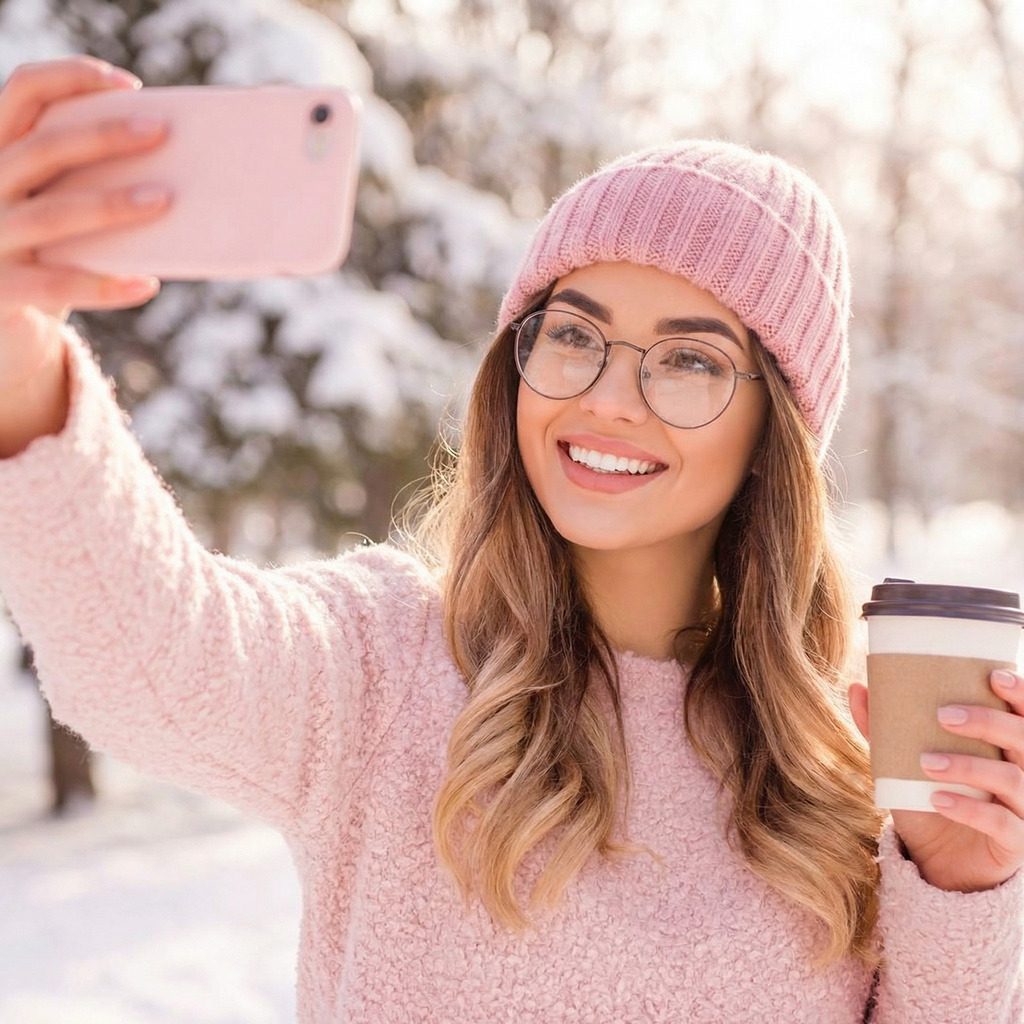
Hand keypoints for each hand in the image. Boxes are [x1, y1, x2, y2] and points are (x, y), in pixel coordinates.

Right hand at [0, 56, 170, 454]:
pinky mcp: (0, 292)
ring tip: (164, 200)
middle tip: (161, 132)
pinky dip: (103, 286)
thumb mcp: (61, 206)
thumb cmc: (50, 257)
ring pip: (50, 214)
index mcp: (0, 154)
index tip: (131, 86)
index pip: (24, 92)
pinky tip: (146, 285)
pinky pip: (55, 285)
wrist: (11, 330)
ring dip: (109, 205)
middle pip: (41, 148)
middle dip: (102, 136)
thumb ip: (90, 181)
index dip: (71, 78)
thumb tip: (178, 171)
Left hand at [849, 670, 1023, 891]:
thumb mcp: (904, 763)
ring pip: (1014, 779)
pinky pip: (1004, 824)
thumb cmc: (928, 799)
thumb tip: (856, 687)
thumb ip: (884, 728)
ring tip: (927, 762)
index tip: (993, 676)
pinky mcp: (1015, 843)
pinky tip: (938, 800)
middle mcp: (1023, 774)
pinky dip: (970, 810)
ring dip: (969, 766)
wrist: (938, 860)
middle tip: (943, 715)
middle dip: (988, 722)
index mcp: (1005, 748)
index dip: (1020, 694)